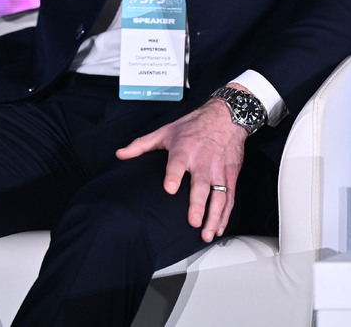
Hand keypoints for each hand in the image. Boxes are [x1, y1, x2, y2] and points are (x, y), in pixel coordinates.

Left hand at [116, 98, 247, 241]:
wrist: (225, 117)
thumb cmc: (193, 125)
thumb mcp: (165, 131)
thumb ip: (141, 145)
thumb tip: (120, 154)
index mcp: (184, 149)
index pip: (177, 163)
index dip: (173, 175)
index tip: (169, 188)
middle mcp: (202, 161)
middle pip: (200, 184)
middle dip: (197, 204)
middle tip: (193, 221)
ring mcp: (218, 170)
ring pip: (219, 196)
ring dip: (214, 216)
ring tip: (207, 234)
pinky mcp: (230, 176)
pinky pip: (229, 198)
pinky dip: (225, 214)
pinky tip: (219, 228)